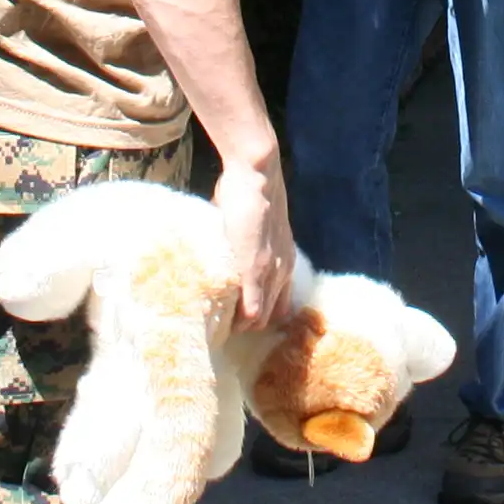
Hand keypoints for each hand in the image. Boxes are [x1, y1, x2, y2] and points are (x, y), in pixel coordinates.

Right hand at [215, 154, 297, 329]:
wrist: (257, 174)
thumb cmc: (252, 194)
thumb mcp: (257, 226)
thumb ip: (248, 244)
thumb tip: (230, 249)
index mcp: (284, 260)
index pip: (279, 305)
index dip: (261, 316)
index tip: (240, 322)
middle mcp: (283, 269)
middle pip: (270, 316)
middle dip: (249, 326)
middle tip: (225, 329)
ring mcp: (270, 270)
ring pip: (260, 316)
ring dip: (242, 325)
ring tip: (219, 327)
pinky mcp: (254, 267)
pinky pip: (251, 306)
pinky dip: (240, 319)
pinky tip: (225, 322)